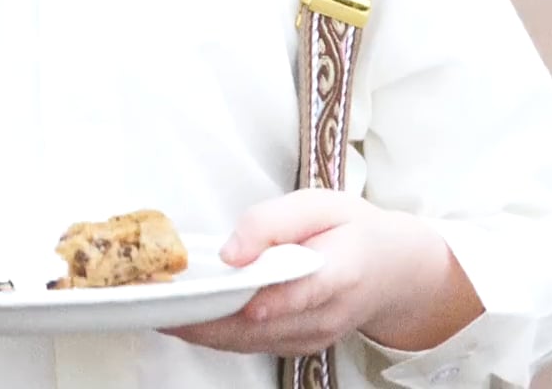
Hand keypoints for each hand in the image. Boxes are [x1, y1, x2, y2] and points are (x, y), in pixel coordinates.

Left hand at [164, 190, 481, 356]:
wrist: (392, 272)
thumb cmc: (353, 231)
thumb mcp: (322, 203)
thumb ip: (275, 221)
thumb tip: (232, 252)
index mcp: (342, 271)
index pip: (305, 290)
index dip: (273, 298)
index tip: (243, 299)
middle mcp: (327, 314)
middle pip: (263, 325)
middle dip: (208, 317)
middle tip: (161, 301)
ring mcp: (311, 337)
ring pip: (249, 341)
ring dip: (202, 328)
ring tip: (158, 307)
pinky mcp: (296, 347)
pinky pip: (249, 344)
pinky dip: (215, 332)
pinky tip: (184, 316)